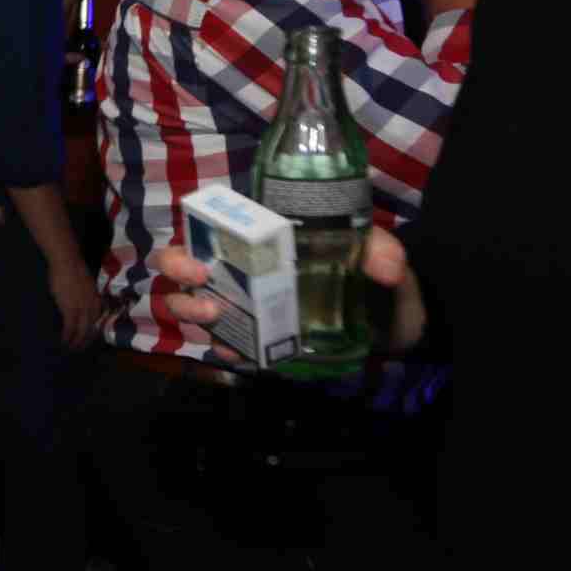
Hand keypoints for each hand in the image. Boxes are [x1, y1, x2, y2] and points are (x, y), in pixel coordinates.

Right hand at [49, 257, 104, 348]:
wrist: (67, 263)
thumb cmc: (74, 270)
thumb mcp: (85, 286)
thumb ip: (85, 297)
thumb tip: (80, 305)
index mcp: (97, 301)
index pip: (97, 321)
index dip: (93, 332)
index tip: (87, 340)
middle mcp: (93, 307)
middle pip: (91, 329)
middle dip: (85, 341)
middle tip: (79, 349)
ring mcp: (82, 309)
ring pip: (82, 331)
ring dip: (76, 342)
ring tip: (70, 349)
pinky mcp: (71, 310)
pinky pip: (70, 328)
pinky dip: (67, 336)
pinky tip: (63, 342)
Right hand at [147, 224, 420, 357]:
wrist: (393, 323)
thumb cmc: (375, 276)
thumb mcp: (380, 253)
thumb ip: (380, 250)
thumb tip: (385, 268)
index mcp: (261, 235)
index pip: (212, 220)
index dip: (195, 225)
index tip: (205, 242)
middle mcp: (240, 266)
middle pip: (182, 259)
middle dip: (177, 266)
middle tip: (200, 277)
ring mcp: (241, 303)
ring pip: (187, 299)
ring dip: (188, 307)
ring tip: (213, 316)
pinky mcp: (252, 338)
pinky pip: (221, 341)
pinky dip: (220, 345)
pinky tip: (232, 351)